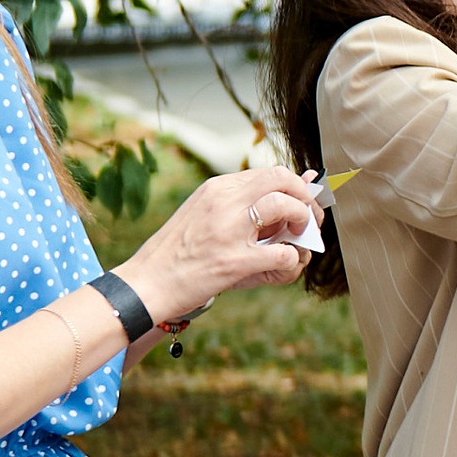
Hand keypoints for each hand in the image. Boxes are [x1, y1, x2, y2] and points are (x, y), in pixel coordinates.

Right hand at [120, 162, 314, 327]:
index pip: (270, 173)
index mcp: (217, 188)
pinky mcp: (235, 261)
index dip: (294, 188)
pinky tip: (282, 264)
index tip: (300, 204)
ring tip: (299, 238)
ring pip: (286, 207)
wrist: (147, 283)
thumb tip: (282, 193)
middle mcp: (224, 202)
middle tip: (309, 219)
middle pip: (282, 179)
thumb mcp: (204, 215)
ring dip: (303, 221)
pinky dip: (292, 259)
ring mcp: (230, 230)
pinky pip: (283, 253)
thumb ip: (241, 203)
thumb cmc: (179, 252)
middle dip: (305, 197)